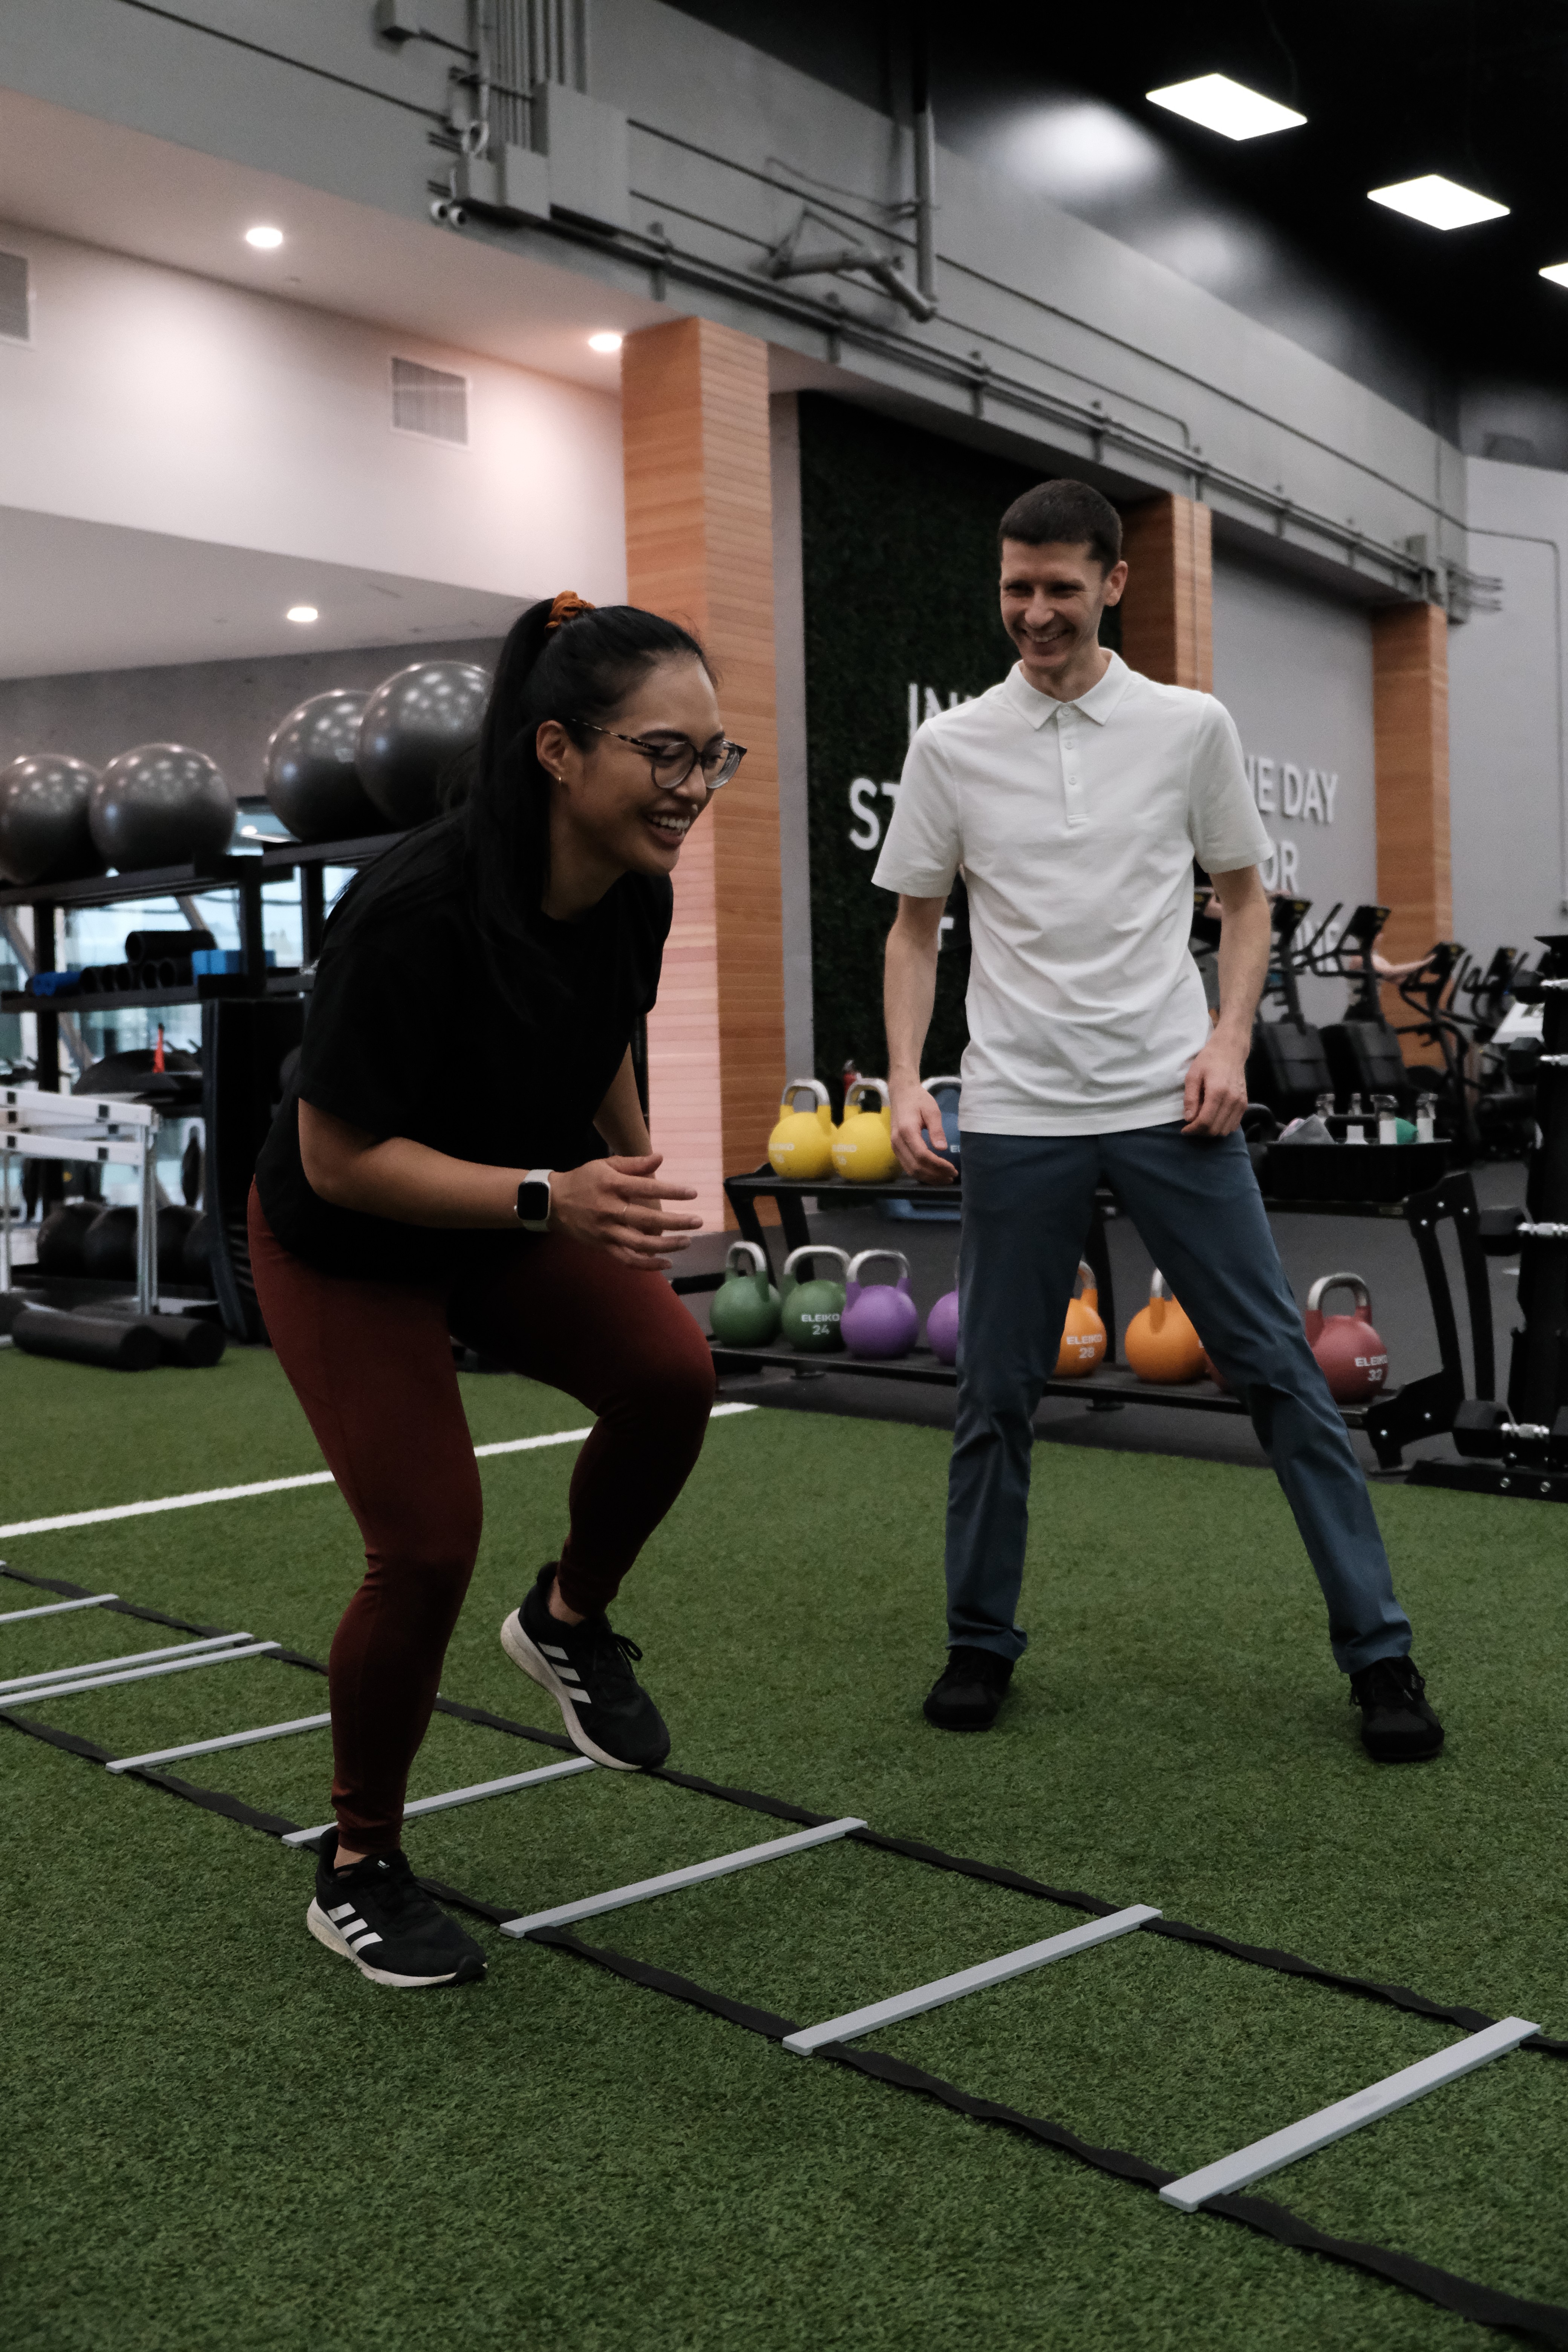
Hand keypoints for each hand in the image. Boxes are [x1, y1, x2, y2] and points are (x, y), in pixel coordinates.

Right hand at [548, 1155, 701, 1269]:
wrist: (553, 1202)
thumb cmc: (584, 1180)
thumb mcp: (605, 1165)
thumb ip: (634, 1163)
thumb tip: (660, 1158)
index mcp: (612, 1185)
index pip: (647, 1188)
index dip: (671, 1192)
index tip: (692, 1194)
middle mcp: (610, 1210)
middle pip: (647, 1220)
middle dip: (676, 1222)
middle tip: (697, 1221)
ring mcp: (606, 1232)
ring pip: (640, 1244)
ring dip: (666, 1245)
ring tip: (686, 1241)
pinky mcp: (603, 1246)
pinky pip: (627, 1260)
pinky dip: (648, 1265)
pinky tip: (667, 1263)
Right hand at [889, 1080, 956, 1182]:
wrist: (901, 1094)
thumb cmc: (918, 1100)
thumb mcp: (932, 1110)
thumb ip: (937, 1129)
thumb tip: (942, 1148)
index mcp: (907, 1131)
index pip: (923, 1156)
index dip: (938, 1166)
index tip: (953, 1169)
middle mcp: (898, 1142)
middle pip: (916, 1167)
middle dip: (935, 1175)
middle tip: (952, 1177)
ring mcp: (895, 1147)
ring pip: (911, 1170)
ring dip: (928, 1178)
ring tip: (945, 1178)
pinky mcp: (896, 1149)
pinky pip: (908, 1166)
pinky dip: (921, 1173)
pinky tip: (933, 1174)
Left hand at [1181, 1040, 1248, 1136]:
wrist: (1230, 1051)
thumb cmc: (1208, 1061)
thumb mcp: (1193, 1076)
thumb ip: (1190, 1098)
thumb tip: (1189, 1118)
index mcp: (1218, 1092)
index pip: (1206, 1121)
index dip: (1193, 1129)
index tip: (1184, 1129)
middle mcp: (1232, 1100)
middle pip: (1215, 1129)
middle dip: (1201, 1132)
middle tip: (1191, 1126)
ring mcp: (1241, 1103)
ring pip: (1225, 1130)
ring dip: (1211, 1131)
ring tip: (1201, 1121)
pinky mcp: (1244, 1104)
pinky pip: (1234, 1125)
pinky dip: (1222, 1126)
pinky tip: (1213, 1118)